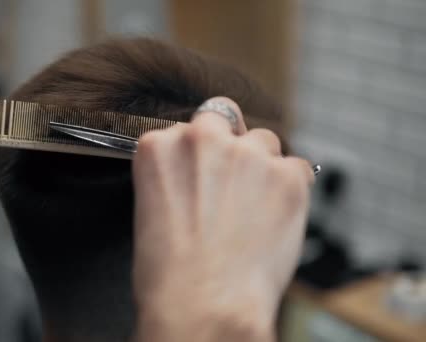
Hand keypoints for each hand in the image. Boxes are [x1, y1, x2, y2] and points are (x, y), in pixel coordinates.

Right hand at [131, 97, 313, 341]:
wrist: (204, 305)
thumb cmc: (170, 274)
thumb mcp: (150, 210)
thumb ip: (175, 175)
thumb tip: (201, 174)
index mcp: (158, 147)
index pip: (185, 129)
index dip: (196, 155)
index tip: (202, 175)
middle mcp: (202, 139)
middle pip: (224, 119)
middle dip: (228, 144)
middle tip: (230, 183)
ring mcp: (247, 154)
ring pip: (263, 141)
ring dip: (261, 165)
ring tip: (254, 209)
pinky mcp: (287, 175)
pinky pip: (296, 168)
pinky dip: (290, 189)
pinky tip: (275, 219)